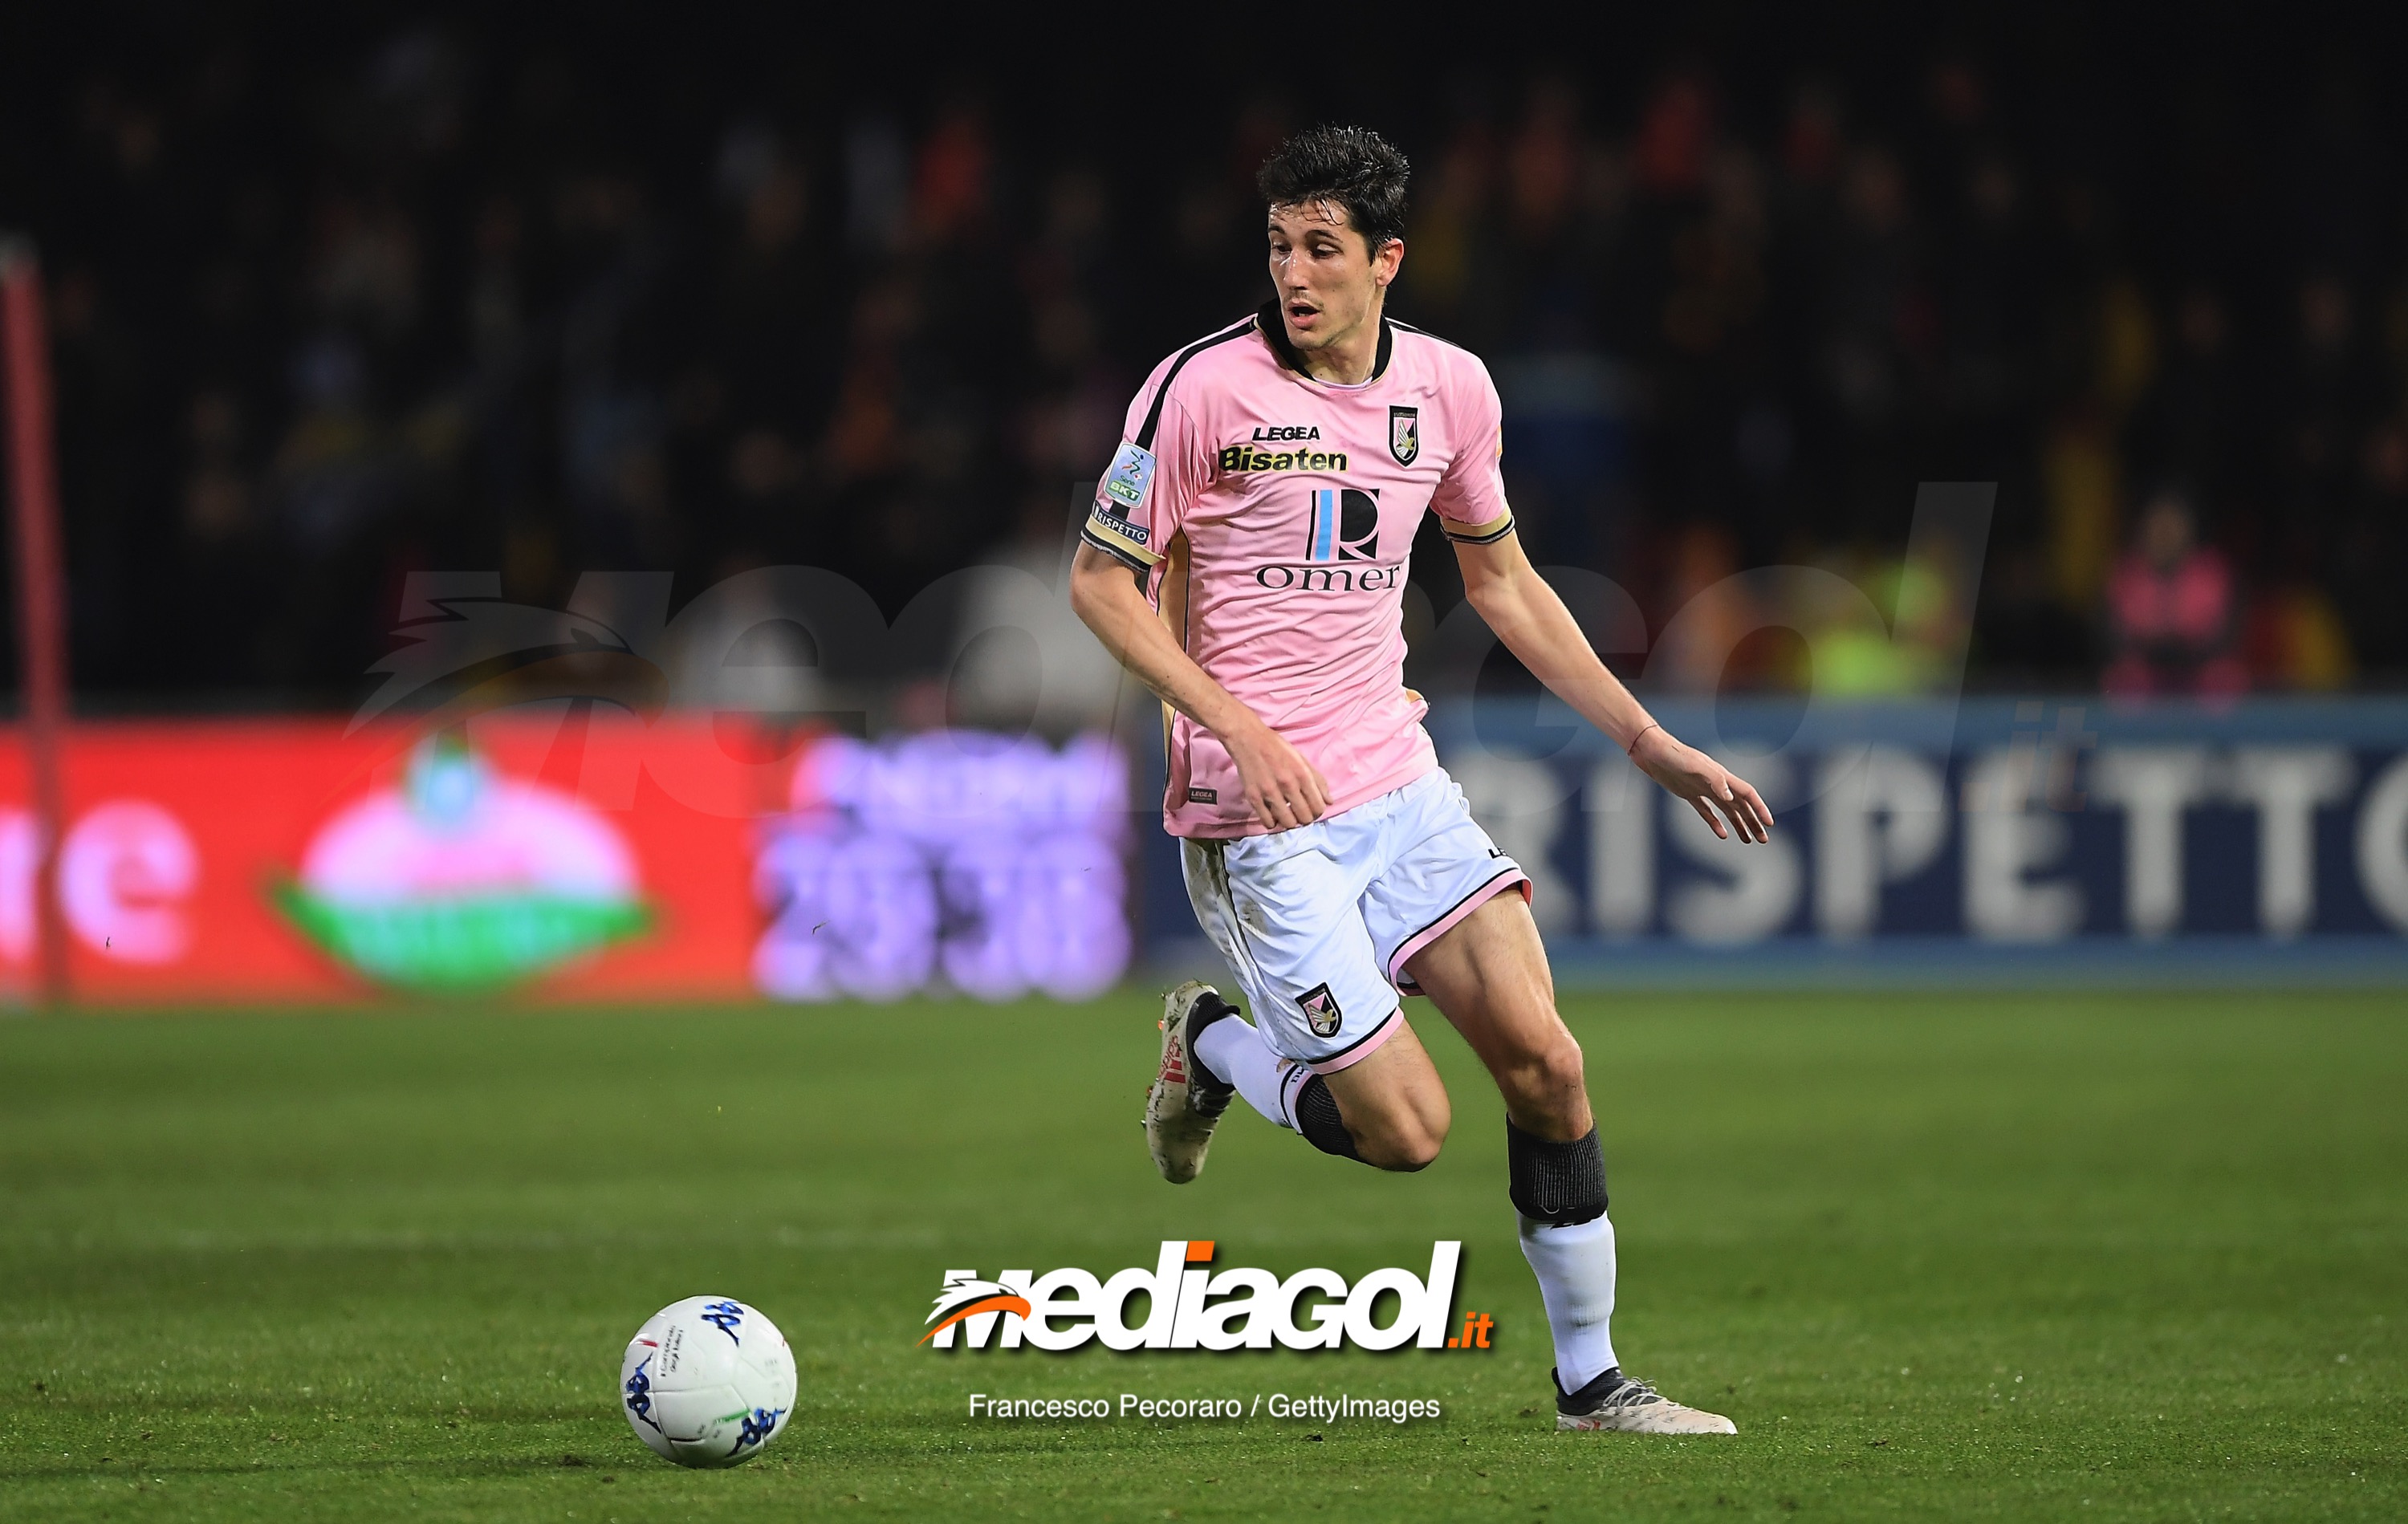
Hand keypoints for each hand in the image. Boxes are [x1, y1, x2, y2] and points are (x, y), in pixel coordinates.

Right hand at [1222, 719, 1331, 831]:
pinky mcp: (1254, 797)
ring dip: (1290, 822)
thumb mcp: (1302, 760)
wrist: (1248, 739)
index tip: (1312, 809)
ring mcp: (1269, 792)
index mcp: (1302, 774)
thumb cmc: (1277, 748)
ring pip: (1288, 823)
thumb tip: (1329, 802)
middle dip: (1305, 818)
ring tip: (1287, 814)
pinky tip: (1273, 814)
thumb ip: (1318, 781)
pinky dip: (1273, 822)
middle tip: (1300, 812)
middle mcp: (1288, 784)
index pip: (1318, 807)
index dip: (1317, 812)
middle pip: (1304, 818)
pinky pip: (1268, 822)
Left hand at [1631, 727, 1773, 843]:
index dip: (1759, 808)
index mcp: (1722, 776)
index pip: (1747, 794)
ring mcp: (1703, 789)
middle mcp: (1716, 783)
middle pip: (1741, 805)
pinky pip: (1707, 812)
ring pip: (1727, 810)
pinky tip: (1723, 835)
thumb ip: (1715, 779)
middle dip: (1754, 822)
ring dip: (1740, 824)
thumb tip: (1730, 798)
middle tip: (1764, 840)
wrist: (1652, 751)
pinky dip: (1715, 823)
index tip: (1769, 824)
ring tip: (1749, 840)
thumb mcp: (1695, 766)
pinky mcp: (1689, 794)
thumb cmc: (1674, 755)